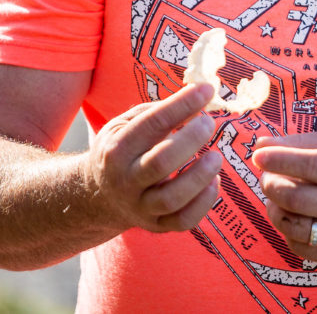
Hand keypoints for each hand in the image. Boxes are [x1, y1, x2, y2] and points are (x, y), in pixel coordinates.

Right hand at [86, 83, 221, 232]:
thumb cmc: (122, 149)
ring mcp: (140, 207)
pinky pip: (183, 221)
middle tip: (208, 123)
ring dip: (199, 176)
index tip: (206, 90)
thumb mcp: (127, 124)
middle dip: (190, 140)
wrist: (99, 194)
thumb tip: (198, 99)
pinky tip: (214, 182)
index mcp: (117, 149)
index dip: (182, 105)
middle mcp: (125, 180)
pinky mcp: (155, 225)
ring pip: (171, 199)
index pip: (152, 124)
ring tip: (216, 157)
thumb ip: (159, 112)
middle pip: (160, 163)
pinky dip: (204, 203)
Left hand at [252, 132, 316, 263]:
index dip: (280, 159)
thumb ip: (302, 142)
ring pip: (294, 225)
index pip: (312, 165)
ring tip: (277, 195)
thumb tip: (262, 144)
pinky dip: (286, 228)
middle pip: (297, 199)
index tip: (258, 155)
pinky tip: (292, 214)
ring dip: (274, 207)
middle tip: (266, 176)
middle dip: (271, 184)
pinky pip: (299, 245)